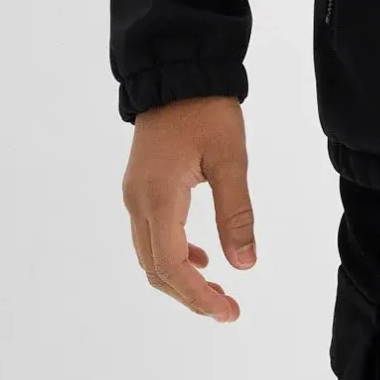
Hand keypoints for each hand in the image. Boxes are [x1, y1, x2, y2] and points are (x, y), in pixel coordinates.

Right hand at [121, 95, 257, 322]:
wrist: (179, 69)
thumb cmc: (206, 110)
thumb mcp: (230, 159)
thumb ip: (236, 213)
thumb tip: (245, 265)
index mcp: (157, 198)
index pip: (171, 266)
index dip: (198, 296)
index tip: (228, 310)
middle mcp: (137, 202)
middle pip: (156, 268)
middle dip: (190, 295)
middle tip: (227, 309)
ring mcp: (135, 194)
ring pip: (150, 254)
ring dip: (181, 278)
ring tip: (217, 290)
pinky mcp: (141, 185)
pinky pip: (151, 234)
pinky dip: (174, 254)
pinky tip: (202, 256)